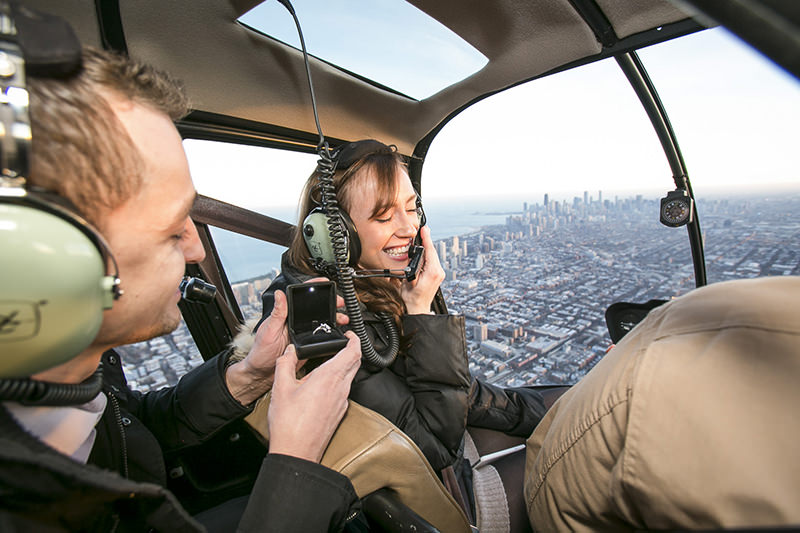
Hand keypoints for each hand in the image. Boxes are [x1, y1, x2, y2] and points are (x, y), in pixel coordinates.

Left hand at [226, 278, 349, 405]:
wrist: (263, 373)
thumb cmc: (260, 352)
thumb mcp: (268, 331)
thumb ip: (277, 313)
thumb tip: (280, 294)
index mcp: (285, 314)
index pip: (299, 296)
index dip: (312, 287)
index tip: (324, 282)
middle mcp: (294, 321)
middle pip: (314, 307)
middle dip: (329, 302)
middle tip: (339, 302)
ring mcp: (302, 332)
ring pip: (321, 321)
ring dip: (333, 318)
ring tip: (343, 318)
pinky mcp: (307, 343)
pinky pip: (321, 335)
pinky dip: (331, 332)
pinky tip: (337, 332)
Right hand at [267, 331, 360, 462]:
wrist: (296, 453)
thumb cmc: (289, 424)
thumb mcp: (281, 388)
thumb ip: (285, 363)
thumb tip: (290, 351)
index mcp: (329, 377)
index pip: (353, 352)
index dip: (354, 339)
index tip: (348, 334)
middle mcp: (340, 388)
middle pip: (355, 363)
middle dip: (351, 350)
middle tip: (340, 344)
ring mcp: (342, 401)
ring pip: (350, 377)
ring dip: (344, 366)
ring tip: (328, 362)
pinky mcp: (339, 412)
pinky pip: (343, 390)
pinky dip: (338, 381)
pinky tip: (322, 385)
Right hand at [400, 226, 444, 313]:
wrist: (418, 309)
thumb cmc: (412, 299)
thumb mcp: (407, 281)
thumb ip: (410, 267)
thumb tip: (412, 255)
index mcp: (432, 273)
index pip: (430, 251)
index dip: (426, 239)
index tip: (425, 229)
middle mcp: (438, 272)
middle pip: (432, 252)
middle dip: (427, 241)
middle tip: (423, 230)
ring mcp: (439, 274)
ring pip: (433, 256)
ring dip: (427, 248)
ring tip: (422, 238)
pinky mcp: (437, 275)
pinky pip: (433, 261)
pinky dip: (428, 255)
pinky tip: (423, 251)